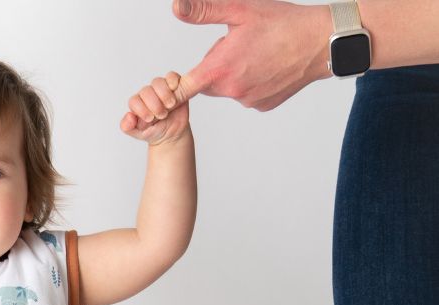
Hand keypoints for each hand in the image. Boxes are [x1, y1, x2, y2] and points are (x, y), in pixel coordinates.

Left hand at [121, 72, 190, 145]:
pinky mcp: (175, 86)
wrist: (173, 133)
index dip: (141, 109)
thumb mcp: (139, 134)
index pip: (134, 101)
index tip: (150, 119)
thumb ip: (128, 127)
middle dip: (154, 104)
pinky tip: (174, 88)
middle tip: (162, 114)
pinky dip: (173, 80)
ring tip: (170, 105)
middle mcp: (148, 94)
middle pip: (146, 91)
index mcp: (137, 104)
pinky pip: (172, 76)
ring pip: (157, 83)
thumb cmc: (154, 131)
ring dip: (164, 94)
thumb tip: (129, 116)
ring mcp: (161, 89)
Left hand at [171, 0, 331, 110]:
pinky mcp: (264, 105)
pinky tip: (267, 66)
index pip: (184, 87)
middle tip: (237, 46)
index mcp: (220, 69)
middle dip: (214, 67)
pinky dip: (251, 83)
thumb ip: (203, 11)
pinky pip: (247, 95)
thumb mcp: (238, 10)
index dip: (177, 84)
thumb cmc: (282, 23)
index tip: (172, 84)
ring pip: (228, 88)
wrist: (321, 41)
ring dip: (234, 75)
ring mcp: (250, 100)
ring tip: (256, 53)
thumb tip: (177, 8)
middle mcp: (233, 90)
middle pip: (206, 83)